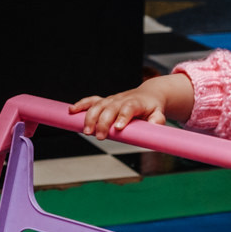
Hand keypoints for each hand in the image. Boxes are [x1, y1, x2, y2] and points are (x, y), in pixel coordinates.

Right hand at [70, 74, 194, 138]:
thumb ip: (157, 120)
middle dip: (103, 122)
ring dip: (90, 118)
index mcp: (135, 103)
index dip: (123, 117)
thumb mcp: (159, 113)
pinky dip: (81, 105)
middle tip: (100, 137)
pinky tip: (71, 111)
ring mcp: (111, 100)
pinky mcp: (105, 101)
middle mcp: (121, 100)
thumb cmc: (152, 108)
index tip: (118, 128)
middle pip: (110, 109)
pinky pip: (91, 101)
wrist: (148, 94)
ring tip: (86, 132)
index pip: (128, 108)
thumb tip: (154, 126)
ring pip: (98, 106)